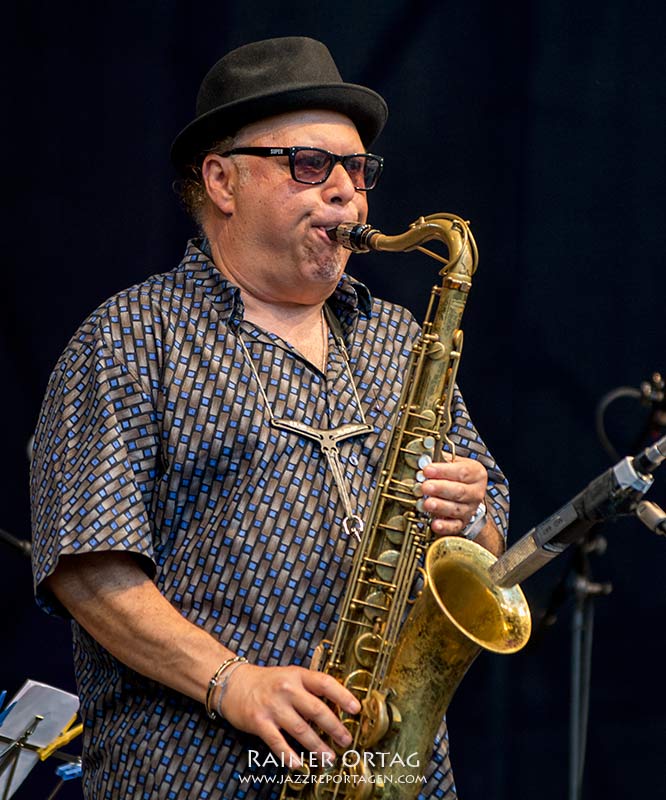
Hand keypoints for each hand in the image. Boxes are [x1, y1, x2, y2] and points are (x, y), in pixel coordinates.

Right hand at [219, 663, 360, 766]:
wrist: (233, 683)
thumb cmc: (266, 682)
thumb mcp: (290, 676)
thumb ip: (309, 688)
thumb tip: (335, 708)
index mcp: (297, 675)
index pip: (325, 683)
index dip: (342, 696)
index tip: (356, 709)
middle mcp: (287, 689)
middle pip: (316, 710)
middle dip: (334, 728)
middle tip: (346, 740)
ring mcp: (273, 706)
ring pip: (300, 729)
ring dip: (317, 746)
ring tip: (328, 757)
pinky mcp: (259, 721)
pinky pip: (277, 742)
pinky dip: (289, 755)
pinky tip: (298, 764)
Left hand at [421, 457, 487, 535]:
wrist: (465, 491)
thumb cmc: (456, 475)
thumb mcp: (451, 462)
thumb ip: (439, 460)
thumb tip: (421, 460)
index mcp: (476, 474)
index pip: (462, 472)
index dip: (443, 471)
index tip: (427, 470)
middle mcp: (475, 492)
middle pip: (459, 491)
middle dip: (440, 489)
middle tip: (425, 487)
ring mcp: (469, 509)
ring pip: (456, 509)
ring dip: (440, 506)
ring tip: (426, 503)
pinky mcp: (462, 523)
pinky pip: (454, 526)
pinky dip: (444, 526)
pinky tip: (434, 524)